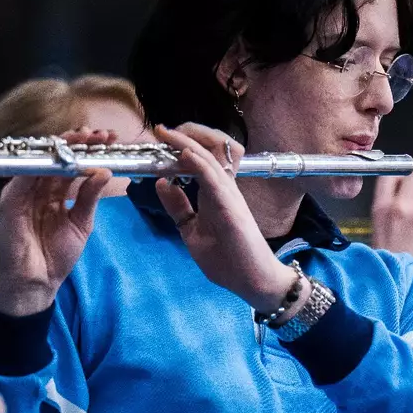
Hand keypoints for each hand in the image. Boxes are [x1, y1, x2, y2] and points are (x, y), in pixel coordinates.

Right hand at [0, 130, 115, 317]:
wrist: (36, 284)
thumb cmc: (56, 256)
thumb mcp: (81, 223)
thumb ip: (89, 197)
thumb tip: (104, 171)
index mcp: (54, 192)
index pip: (70, 164)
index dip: (87, 150)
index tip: (108, 139)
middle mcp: (38, 188)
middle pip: (57, 157)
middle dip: (79, 142)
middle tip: (101, 135)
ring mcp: (23, 192)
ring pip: (41, 161)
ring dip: (62, 147)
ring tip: (85, 137)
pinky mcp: (10, 201)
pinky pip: (23, 177)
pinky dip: (40, 164)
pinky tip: (59, 155)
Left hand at [151, 123, 296, 311]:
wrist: (252, 282)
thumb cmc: (228, 260)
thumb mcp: (192, 231)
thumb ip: (178, 207)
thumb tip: (161, 183)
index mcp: (215, 192)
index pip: (201, 157)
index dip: (182, 143)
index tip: (159, 136)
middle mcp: (225, 188)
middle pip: (211, 147)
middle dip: (187, 133)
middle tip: (162, 130)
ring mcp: (230, 196)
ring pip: (213, 157)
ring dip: (189, 142)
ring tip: (169, 133)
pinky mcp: (232, 208)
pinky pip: (216, 179)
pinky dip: (200, 164)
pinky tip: (185, 154)